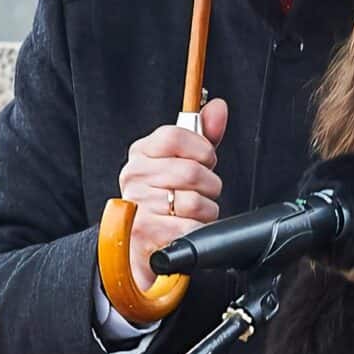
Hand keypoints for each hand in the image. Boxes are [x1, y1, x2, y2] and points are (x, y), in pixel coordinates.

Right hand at [116, 98, 229, 294]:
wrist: (141, 245)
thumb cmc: (165, 201)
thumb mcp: (182, 164)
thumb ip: (203, 137)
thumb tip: (219, 108)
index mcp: (141, 154)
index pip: (174, 137)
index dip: (201, 149)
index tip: (206, 159)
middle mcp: (134, 177)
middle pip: (190, 171)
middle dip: (209, 185)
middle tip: (202, 192)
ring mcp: (137, 205)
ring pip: (195, 202)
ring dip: (206, 211)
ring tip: (193, 212)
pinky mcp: (145, 233)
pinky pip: (190, 227)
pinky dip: (198, 230)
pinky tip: (186, 228)